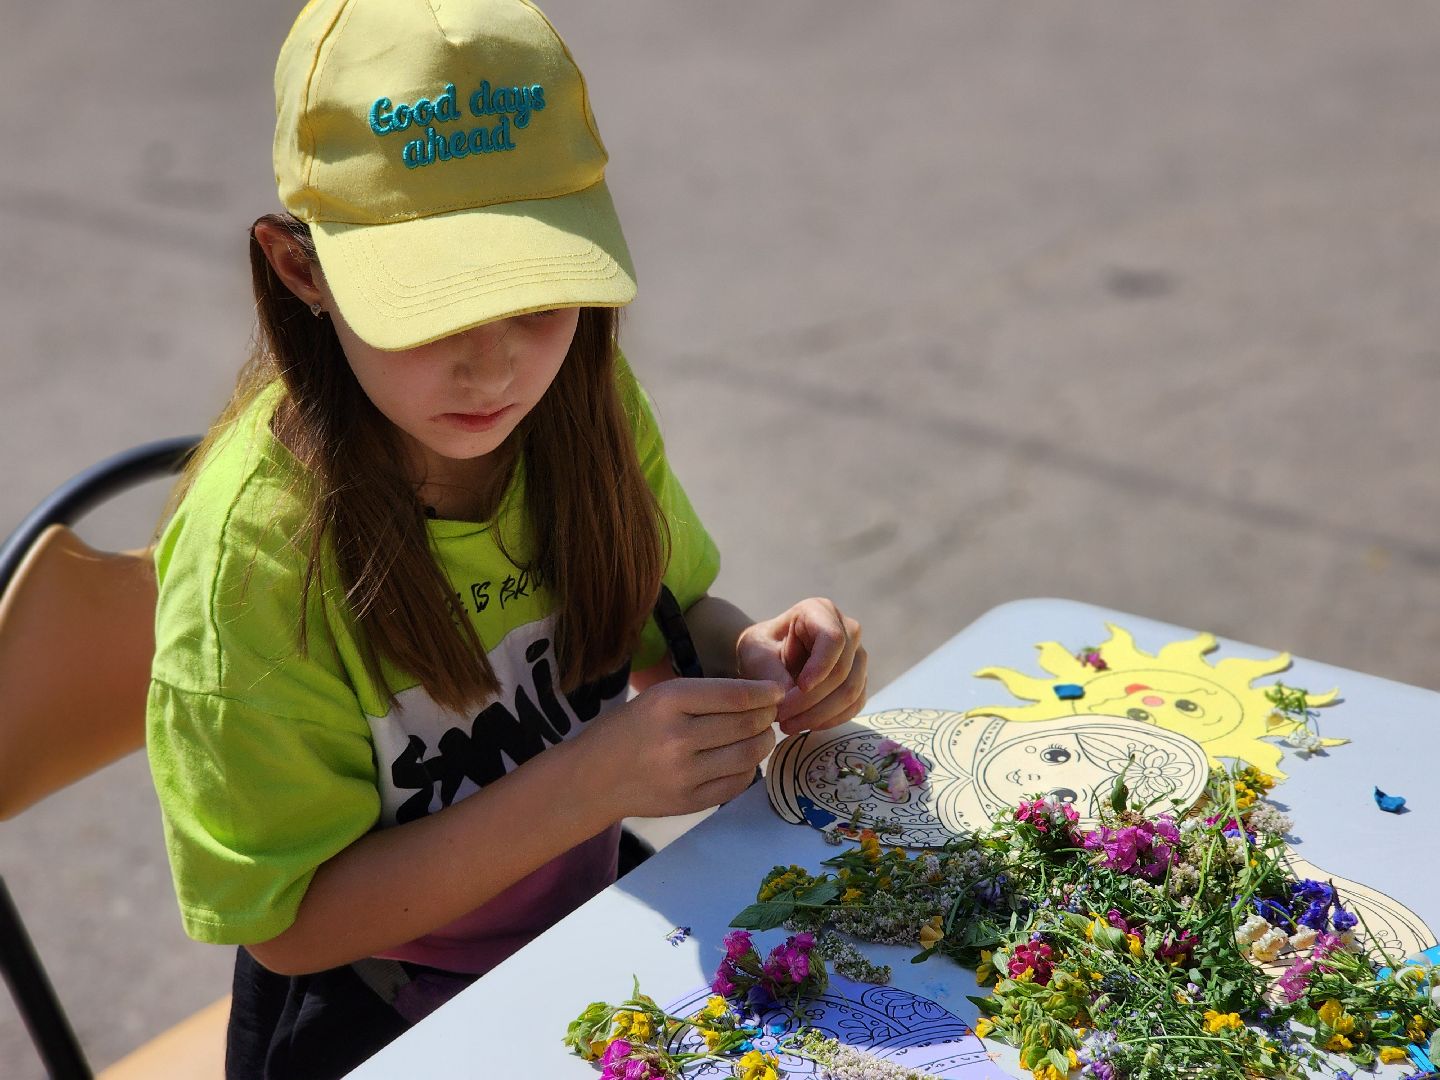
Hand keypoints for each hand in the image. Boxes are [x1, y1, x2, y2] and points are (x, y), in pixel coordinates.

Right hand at [580, 678, 781, 818]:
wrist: (593, 778)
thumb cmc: (629, 729)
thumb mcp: (659, 697)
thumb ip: (705, 695)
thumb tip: (761, 695)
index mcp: (669, 701)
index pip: (736, 696)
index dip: (766, 692)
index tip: (777, 690)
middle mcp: (678, 737)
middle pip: (747, 724)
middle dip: (767, 716)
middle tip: (768, 713)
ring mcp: (685, 774)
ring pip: (749, 754)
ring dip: (763, 741)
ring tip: (760, 734)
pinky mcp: (690, 802)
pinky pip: (738, 782)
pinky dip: (749, 767)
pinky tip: (742, 758)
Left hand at [735, 598, 866, 735]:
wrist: (767, 659)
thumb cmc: (760, 650)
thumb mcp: (756, 655)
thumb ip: (774, 673)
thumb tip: (794, 696)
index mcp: (820, 611)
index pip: (833, 639)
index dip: (819, 668)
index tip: (797, 689)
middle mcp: (847, 629)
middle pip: (843, 670)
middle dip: (811, 701)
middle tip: (781, 719)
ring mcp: (857, 655)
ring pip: (851, 691)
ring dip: (819, 715)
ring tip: (788, 725)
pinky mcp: (859, 679)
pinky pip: (854, 705)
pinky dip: (831, 720)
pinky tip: (806, 725)